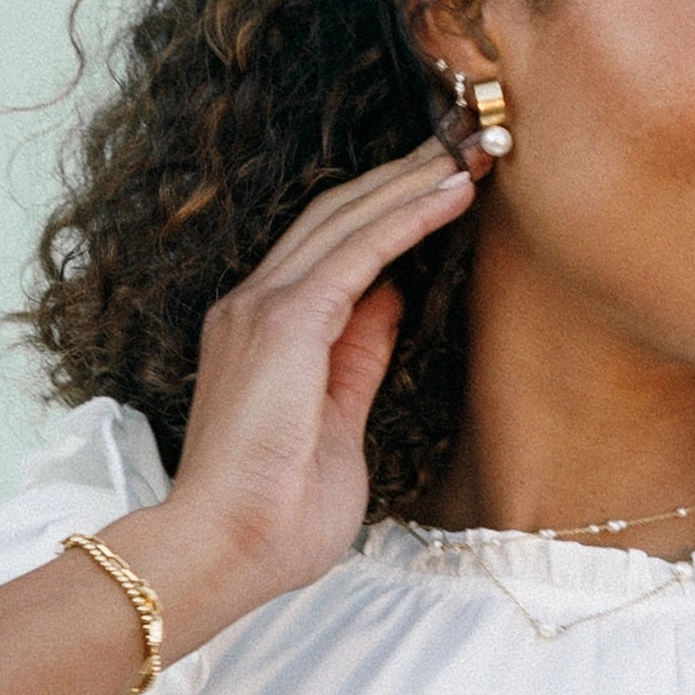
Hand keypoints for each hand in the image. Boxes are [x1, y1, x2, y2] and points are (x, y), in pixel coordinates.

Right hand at [134, 142, 476, 640]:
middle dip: (406, 176)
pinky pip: (359, 251)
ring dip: (414, 182)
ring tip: (471, 151)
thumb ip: (359, 358)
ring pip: (349, 219)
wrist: (223, 551)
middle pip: (338, 216)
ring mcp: (262, 310)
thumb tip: (390, 300)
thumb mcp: (337, 423)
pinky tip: (450, 192)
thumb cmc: (274, 516)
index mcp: (261, 332)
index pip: (330, 249)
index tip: (446, 185)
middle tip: (468, 143)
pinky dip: (408, 216)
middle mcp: (253, 307)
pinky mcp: (285, 323)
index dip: (389, 210)